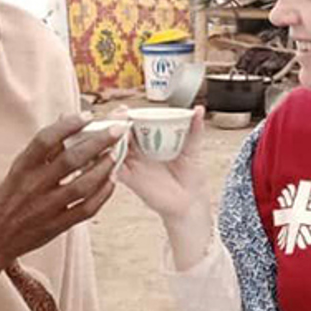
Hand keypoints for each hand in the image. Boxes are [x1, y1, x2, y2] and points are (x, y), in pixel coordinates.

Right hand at [0, 114, 122, 261]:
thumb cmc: (7, 200)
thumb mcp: (18, 170)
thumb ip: (44, 148)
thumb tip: (66, 117)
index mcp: (21, 169)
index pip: (44, 140)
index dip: (67, 125)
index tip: (88, 116)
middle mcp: (33, 186)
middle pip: (70, 160)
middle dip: (98, 142)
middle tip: (117, 130)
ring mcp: (46, 208)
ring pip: (82, 186)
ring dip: (103, 168)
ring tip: (116, 155)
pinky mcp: (57, 226)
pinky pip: (86, 209)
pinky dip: (102, 194)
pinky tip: (111, 182)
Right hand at [116, 107, 214, 270]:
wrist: (189, 201)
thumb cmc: (189, 175)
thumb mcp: (192, 149)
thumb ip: (194, 129)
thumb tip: (199, 109)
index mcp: (150, 140)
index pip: (133, 123)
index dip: (126, 115)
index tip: (125, 110)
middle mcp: (138, 151)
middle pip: (118, 133)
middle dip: (114, 123)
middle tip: (120, 118)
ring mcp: (132, 164)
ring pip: (113, 148)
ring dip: (111, 139)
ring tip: (118, 133)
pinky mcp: (130, 179)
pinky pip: (114, 169)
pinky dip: (111, 161)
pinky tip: (114, 154)